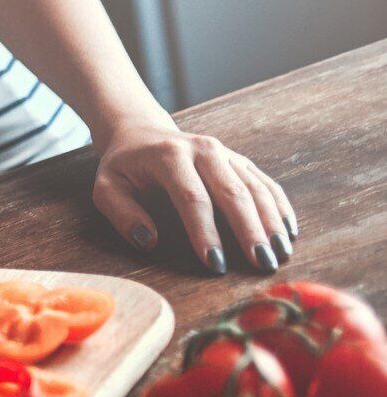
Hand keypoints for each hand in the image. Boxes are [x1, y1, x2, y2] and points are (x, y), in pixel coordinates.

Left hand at [93, 118, 296, 273]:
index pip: (192, 198)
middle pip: (233, 193)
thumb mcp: (107, 187)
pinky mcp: (240, 160)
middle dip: (249, 231)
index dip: (205, 232)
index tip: (215, 264)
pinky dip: (279, 207)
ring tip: (280, 253)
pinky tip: (289, 231)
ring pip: (256, 188)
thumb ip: (122, 213)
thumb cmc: (124, 166)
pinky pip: (266, 183)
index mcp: (169, 156)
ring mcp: (226, 153)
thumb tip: (148, 240)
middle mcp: (203, 150)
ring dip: (271, 223)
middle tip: (262, 264)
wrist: (141, 132)